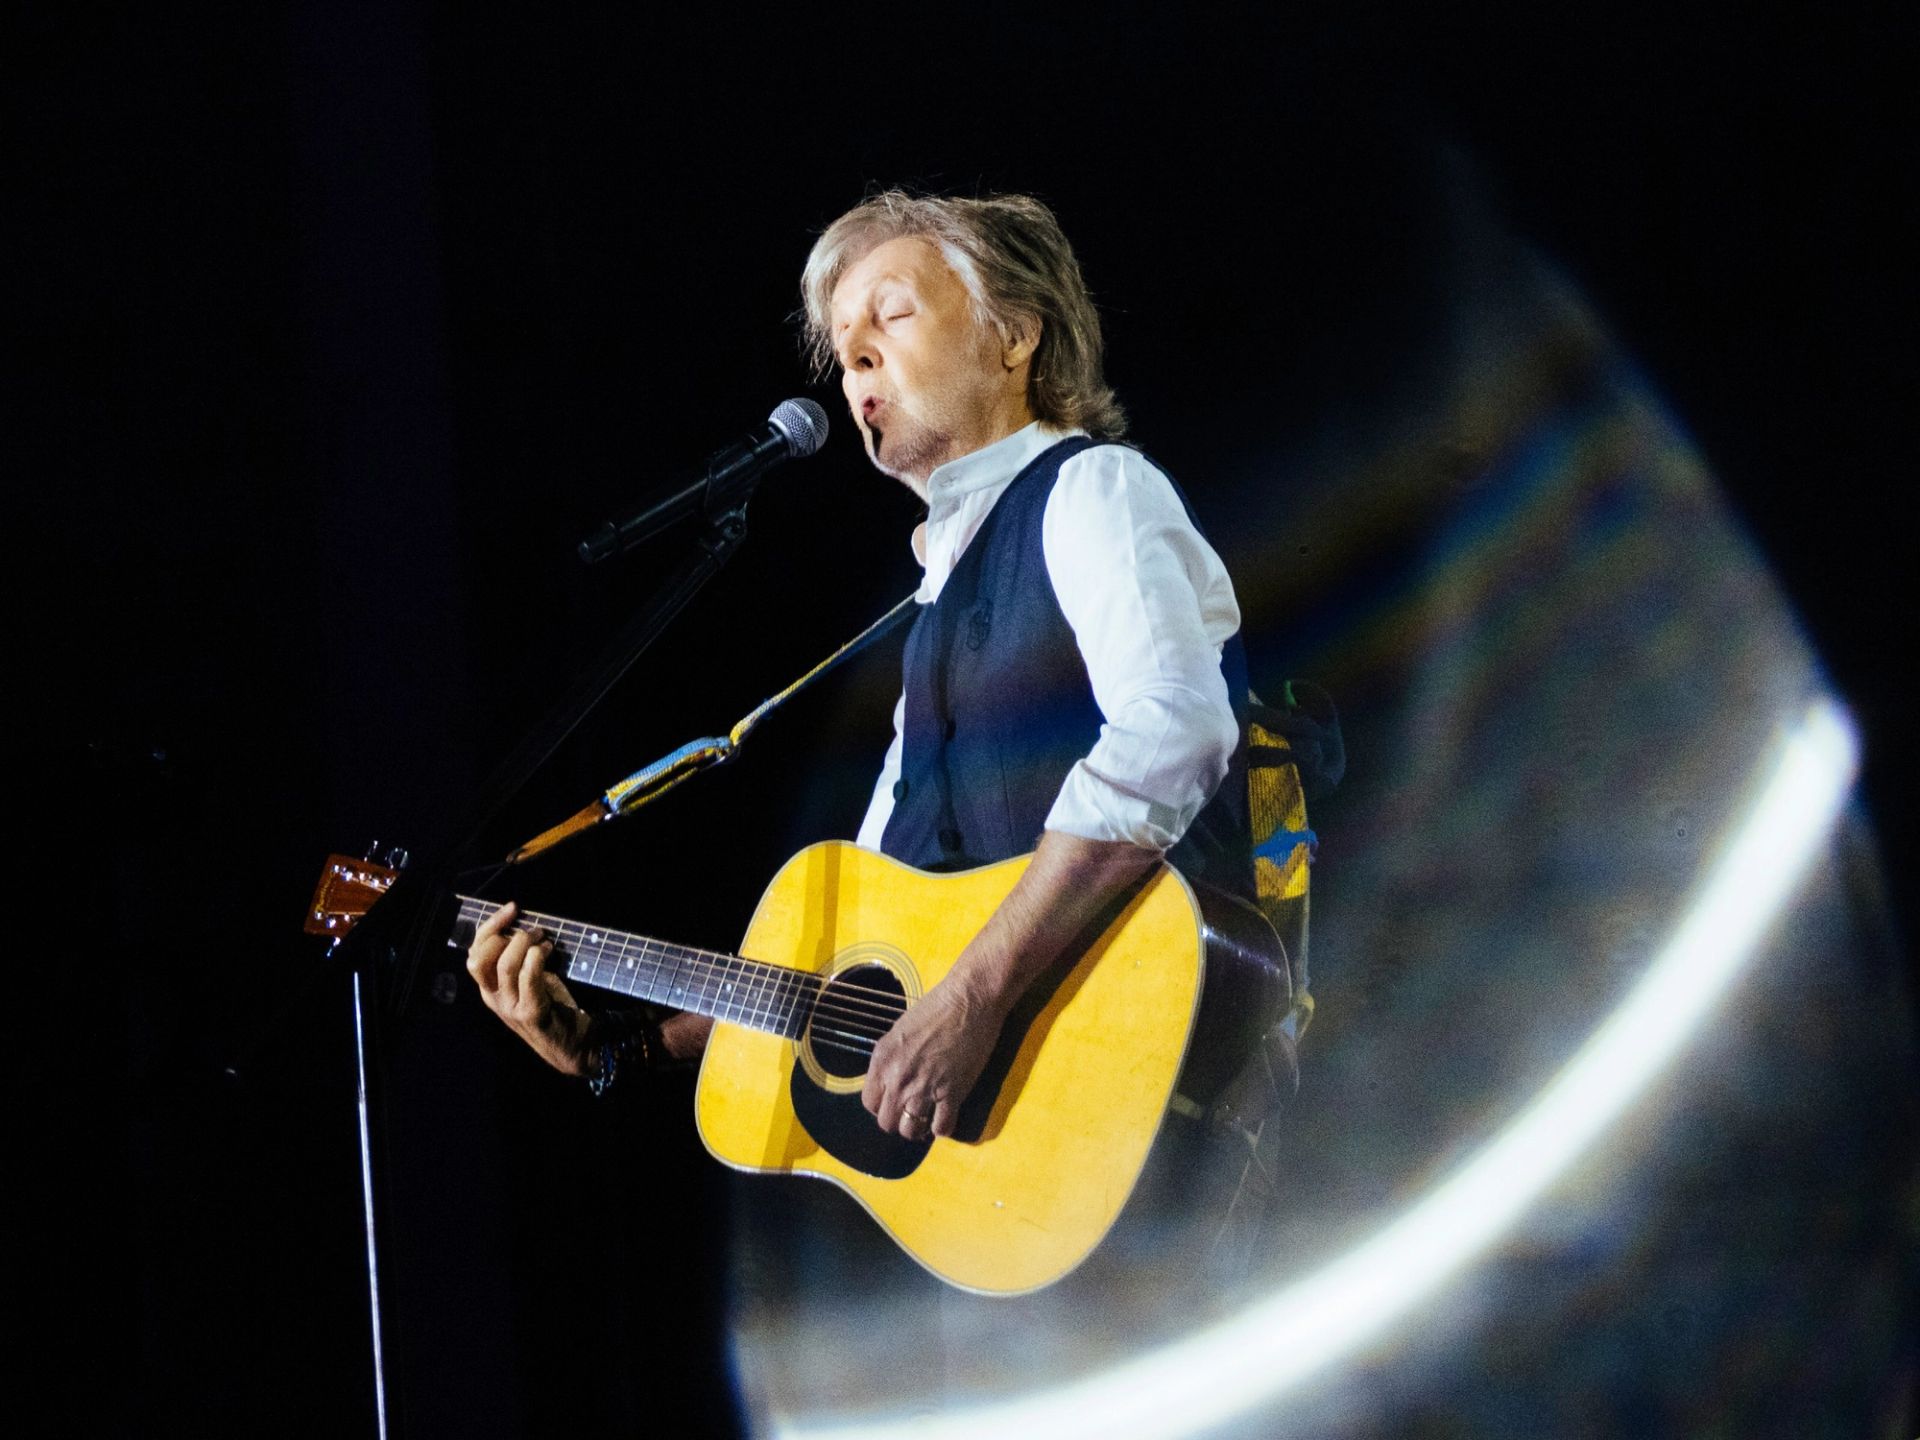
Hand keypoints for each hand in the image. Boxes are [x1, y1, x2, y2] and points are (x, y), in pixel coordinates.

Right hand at [466, 901, 594, 1076]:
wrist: (572, 1045)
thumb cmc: (552, 1006)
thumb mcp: (528, 981)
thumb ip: (518, 960)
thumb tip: (520, 926)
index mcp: (489, 989)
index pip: (474, 953)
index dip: (490, 926)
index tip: (512, 909)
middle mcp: (494, 999)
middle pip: (481, 958)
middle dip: (505, 934)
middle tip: (531, 930)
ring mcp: (510, 1008)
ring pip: (505, 964)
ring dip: (525, 943)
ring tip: (543, 940)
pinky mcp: (531, 1012)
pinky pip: (528, 977)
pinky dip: (537, 957)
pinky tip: (549, 951)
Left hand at [861, 977, 1004, 1140]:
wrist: (969, 1000)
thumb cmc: (936, 1007)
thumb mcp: (899, 1031)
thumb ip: (891, 1060)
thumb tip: (891, 1081)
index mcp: (882, 1060)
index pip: (869, 1102)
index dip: (881, 1106)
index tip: (894, 1103)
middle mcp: (898, 1078)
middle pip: (887, 1122)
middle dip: (898, 1121)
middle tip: (911, 1113)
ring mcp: (924, 1088)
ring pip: (911, 1131)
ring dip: (918, 1129)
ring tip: (927, 1119)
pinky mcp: (952, 1094)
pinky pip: (942, 1128)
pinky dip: (944, 1127)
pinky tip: (946, 1117)